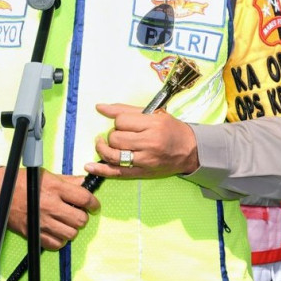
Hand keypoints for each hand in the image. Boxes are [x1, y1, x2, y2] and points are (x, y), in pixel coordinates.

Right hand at [0, 167, 98, 250]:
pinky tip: (57, 231)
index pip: (84, 198)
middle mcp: (50, 206)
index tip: (93, 205)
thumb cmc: (24, 182)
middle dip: (83, 217)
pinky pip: (56, 244)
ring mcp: (42, 222)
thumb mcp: (47, 175)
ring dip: (72, 229)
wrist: (0, 193)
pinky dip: (60, 240)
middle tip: (78, 213)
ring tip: (66, 222)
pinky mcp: (34, 233)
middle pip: (80, 219)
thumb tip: (85, 182)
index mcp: (55, 188)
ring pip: (71, 234)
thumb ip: (67, 181)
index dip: (93, 203)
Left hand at [83, 103, 198, 179]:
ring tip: (103, 145)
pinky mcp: (142, 173)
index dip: (118, 121)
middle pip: (116, 137)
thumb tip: (99, 107)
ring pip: (113, 154)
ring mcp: (145, 160)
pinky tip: (90, 166)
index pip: (121, 120)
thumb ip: (126, 110)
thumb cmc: (171, 129)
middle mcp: (149, 142)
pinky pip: (117, 172)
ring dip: (104, 149)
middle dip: (112, 135)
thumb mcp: (154, 114)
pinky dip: (101, 170)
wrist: (190, 151)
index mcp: (153, 124)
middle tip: (119, 135)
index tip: (124, 123)